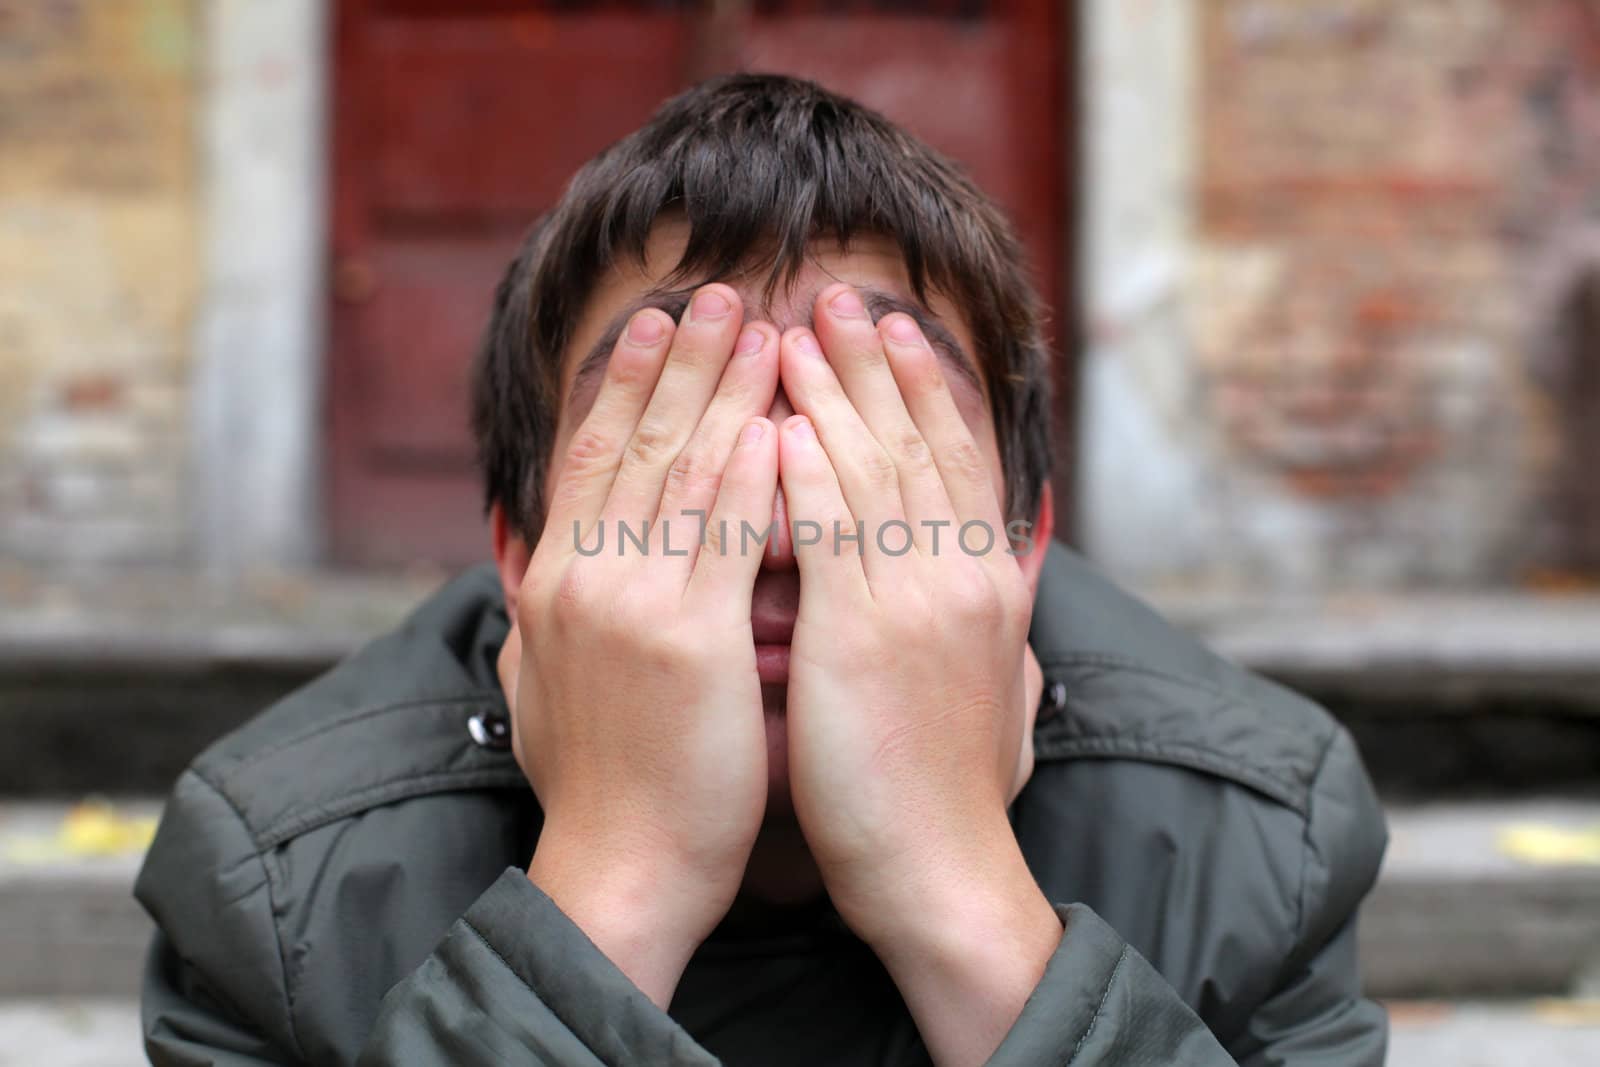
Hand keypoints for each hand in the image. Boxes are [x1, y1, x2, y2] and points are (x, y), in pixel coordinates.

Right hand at [505, 286, 778, 1006]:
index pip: (590, 458)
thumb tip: (537, 570)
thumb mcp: (548, 684)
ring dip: (724, 389)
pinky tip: (779, 420)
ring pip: (682, 470)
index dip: (624, 384)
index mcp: (555, 584)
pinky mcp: (687, 641)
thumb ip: (548, 616)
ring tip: (758, 324)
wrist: (617, 870)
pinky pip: (726, 536)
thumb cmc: (600, 787)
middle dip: (681, 360)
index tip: (656, 326)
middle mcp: (583, 578)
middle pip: (635, 443)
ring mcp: (631, 605)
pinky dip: (753, 472)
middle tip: (718, 293)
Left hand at [776, 285, 1059, 1064]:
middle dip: (878, 362)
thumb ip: (991, 627)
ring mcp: (919, 598)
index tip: (901, 333)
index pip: (957, 461)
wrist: (943, 870)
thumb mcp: (993, 691)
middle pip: (917, 442)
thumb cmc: (950, 792)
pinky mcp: (867, 631)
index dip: (929, 390)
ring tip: (801, 324)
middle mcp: (962, 574)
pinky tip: (773, 418)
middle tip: (846, 297)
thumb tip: (1006, 597)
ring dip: (833, 388)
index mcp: (989, 585)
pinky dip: (802, 466)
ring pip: (872, 465)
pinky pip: (830, 526)